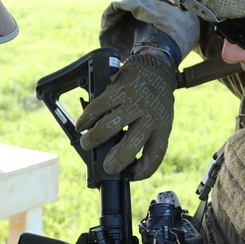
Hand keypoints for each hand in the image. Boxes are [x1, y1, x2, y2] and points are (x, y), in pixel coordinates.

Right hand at [75, 53, 175, 179]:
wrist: (158, 67)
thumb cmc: (156, 100)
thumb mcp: (160, 120)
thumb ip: (146, 137)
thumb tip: (123, 160)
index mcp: (163, 127)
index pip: (154, 155)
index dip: (142, 171)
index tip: (131, 176)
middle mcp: (150, 116)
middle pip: (130, 146)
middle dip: (114, 162)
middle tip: (106, 167)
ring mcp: (134, 102)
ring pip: (109, 126)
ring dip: (94, 139)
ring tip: (87, 144)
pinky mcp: (120, 89)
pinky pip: (99, 107)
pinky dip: (86, 118)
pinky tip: (81, 125)